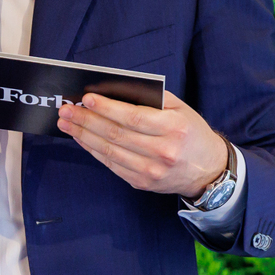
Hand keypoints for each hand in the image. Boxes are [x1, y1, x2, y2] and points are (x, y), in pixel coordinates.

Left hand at [56, 90, 226, 196]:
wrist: (208, 170)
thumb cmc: (191, 133)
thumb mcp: (180, 109)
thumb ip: (152, 98)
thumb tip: (114, 92)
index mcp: (173, 129)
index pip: (133, 117)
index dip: (107, 108)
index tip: (87, 98)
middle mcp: (162, 152)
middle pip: (116, 134)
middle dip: (87, 120)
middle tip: (66, 110)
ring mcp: (151, 171)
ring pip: (109, 151)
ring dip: (83, 136)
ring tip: (67, 123)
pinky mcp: (142, 183)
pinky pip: (111, 164)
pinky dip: (93, 150)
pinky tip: (82, 138)